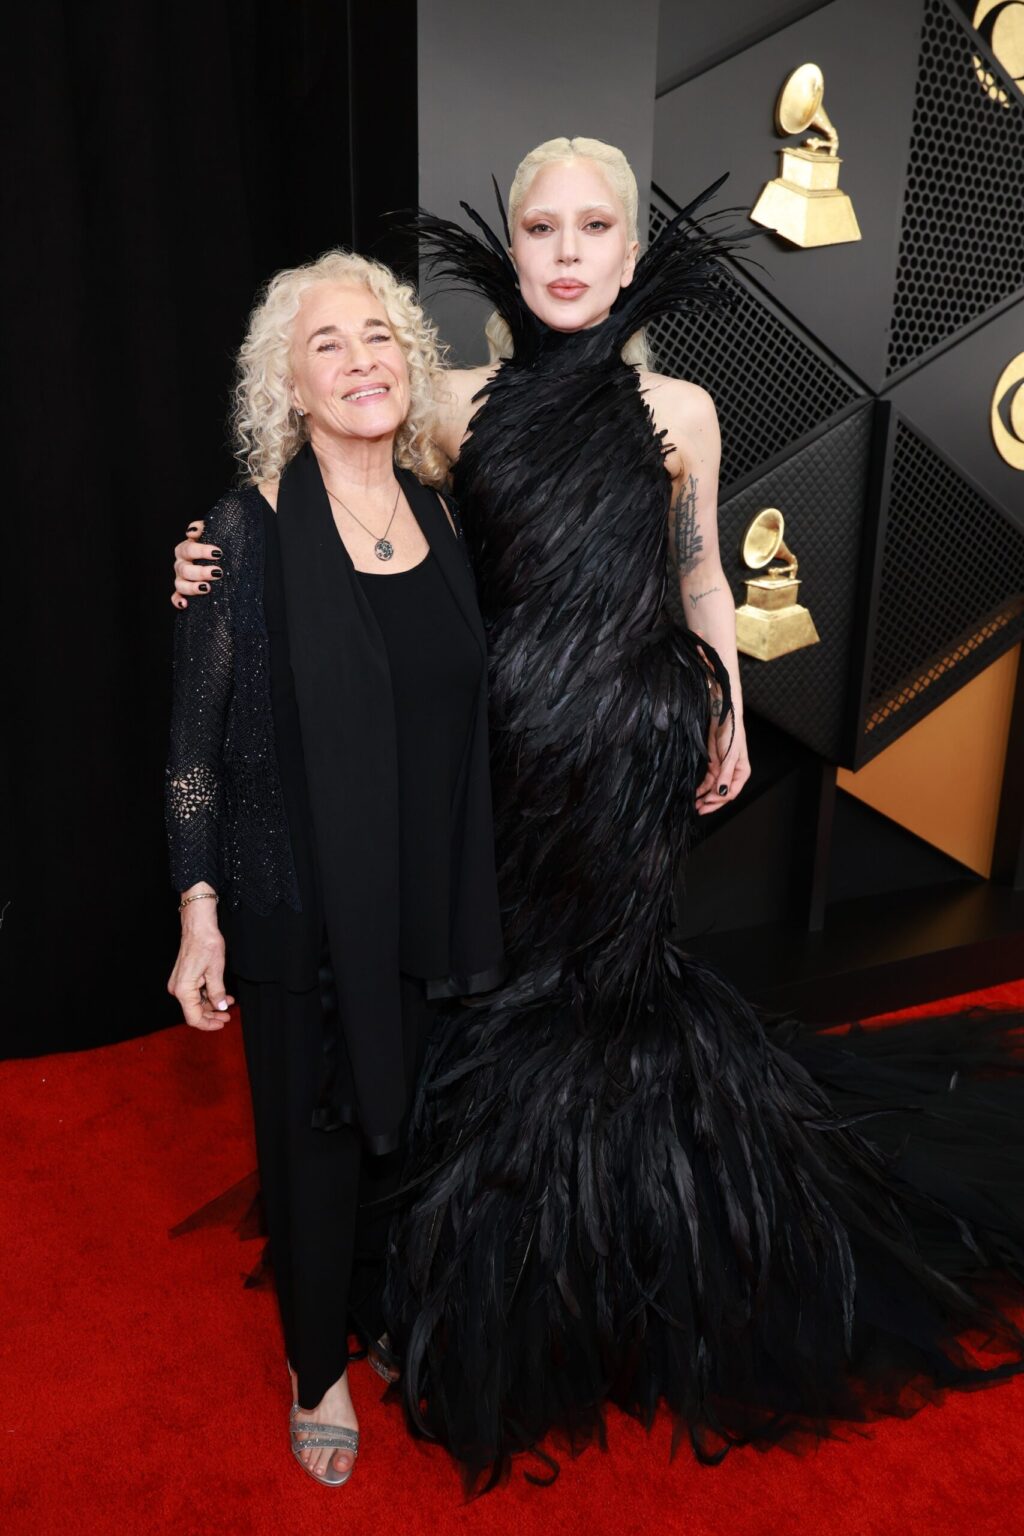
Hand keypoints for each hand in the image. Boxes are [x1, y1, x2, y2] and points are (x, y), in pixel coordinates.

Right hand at [167, 897, 235, 1029]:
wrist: (198, 927)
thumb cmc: (205, 944)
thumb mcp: (216, 971)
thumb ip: (217, 992)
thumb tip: (220, 1007)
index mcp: (183, 990)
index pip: (194, 1017)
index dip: (208, 1024)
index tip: (222, 1022)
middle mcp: (178, 989)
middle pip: (194, 1011)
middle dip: (212, 1015)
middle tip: (227, 1015)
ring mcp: (179, 983)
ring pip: (196, 1002)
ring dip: (212, 1004)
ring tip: (228, 1002)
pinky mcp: (183, 978)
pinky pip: (195, 993)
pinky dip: (208, 996)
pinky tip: (221, 995)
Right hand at [171, 519, 223, 609]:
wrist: (226, 562)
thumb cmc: (219, 546)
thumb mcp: (215, 534)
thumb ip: (204, 528)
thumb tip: (191, 532)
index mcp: (186, 549)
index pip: (188, 549)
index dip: (201, 550)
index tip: (218, 553)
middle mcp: (181, 564)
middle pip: (184, 568)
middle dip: (201, 571)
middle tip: (218, 572)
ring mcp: (181, 579)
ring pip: (179, 584)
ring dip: (192, 587)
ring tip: (207, 588)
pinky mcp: (183, 592)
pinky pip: (176, 598)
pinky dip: (178, 601)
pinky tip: (185, 604)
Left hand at [696, 708, 750, 815]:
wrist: (722, 718)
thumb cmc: (732, 734)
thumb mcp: (730, 756)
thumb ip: (726, 775)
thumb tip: (723, 793)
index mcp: (742, 773)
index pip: (731, 793)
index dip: (719, 800)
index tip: (707, 802)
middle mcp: (733, 774)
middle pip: (722, 794)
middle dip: (712, 802)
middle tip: (700, 809)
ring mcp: (723, 770)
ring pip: (714, 789)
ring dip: (706, 797)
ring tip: (696, 805)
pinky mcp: (714, 765)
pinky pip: (708, 781)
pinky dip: (702, 788)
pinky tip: (696, 794)